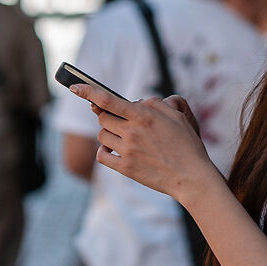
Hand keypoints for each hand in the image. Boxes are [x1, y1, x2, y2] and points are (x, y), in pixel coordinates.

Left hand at [74, 83, 219, 201]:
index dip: (88, 91)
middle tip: (123, 121)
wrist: (192, 177)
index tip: (74, 87)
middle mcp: (132, 132)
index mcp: (143, 116)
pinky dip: (104, 151)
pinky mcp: (125, 168)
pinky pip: (102, 155)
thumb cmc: (187, 145)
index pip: (107, 100)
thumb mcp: (176, 115)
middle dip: (109, 116)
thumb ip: (154, 104)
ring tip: (125, 137)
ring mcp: (127, 151)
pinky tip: (114, 150)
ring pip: (102, 135)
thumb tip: (135, 102)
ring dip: (109, 133)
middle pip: (103, 117)